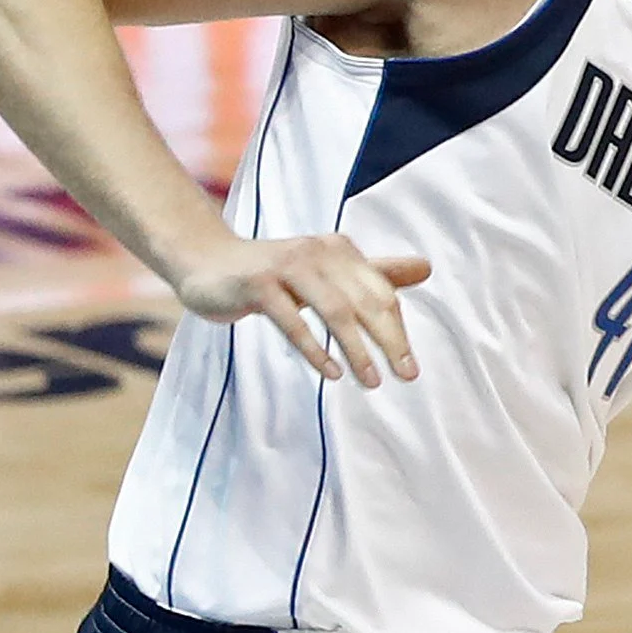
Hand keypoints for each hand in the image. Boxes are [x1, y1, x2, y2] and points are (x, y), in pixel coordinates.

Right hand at [172, 232, 429, 387]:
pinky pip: (293, 321)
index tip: (410, 368)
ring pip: (334, 311)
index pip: (381, 294)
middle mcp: (317, 253)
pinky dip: (315, 349)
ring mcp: (286, 266)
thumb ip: (374, 274)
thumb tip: (426, 267)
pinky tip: (331, 372)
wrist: (205, 261)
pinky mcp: (257, 284)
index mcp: (339, 250)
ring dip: (356, 349)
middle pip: (366, 302)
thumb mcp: (327, 272)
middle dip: (390, 342)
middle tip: (406, 377)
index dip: (399, 332)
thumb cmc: (275, 272)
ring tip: (371, 381)